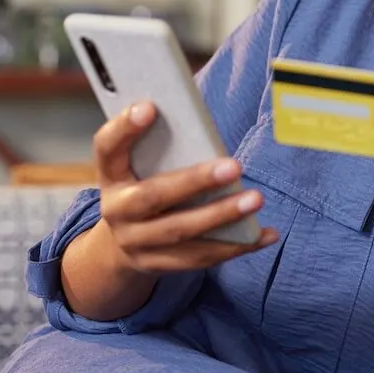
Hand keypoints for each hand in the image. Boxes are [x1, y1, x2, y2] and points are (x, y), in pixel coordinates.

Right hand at [89, 102, 277, 276]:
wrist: (122, 246)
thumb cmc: (145, 187)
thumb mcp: (140, 166)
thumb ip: (163, 145)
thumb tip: (200, 113)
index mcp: (112, 175)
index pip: (108, 148)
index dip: (124, 128)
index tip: (149, 107)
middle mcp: (117, 210)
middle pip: (153, 196)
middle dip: (196, 181)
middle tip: (235, 166)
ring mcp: (136, 242)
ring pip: (180, 232)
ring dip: (221, 216)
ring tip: (255, 199)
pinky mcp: (159, 265)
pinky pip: (201, 257)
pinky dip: (237, 246)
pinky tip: (265, 234)